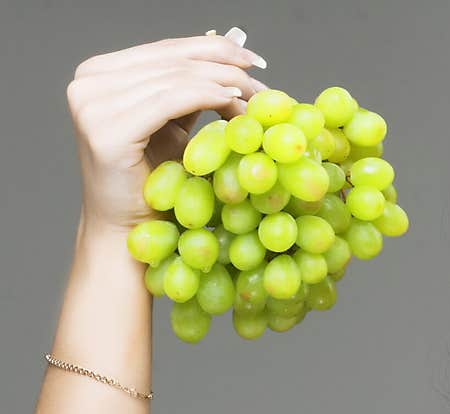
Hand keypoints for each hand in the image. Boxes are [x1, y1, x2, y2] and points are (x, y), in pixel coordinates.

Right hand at [66, 27, 267, 232]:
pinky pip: (171, 100)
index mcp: (98, 74)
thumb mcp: (172, 128)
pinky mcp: (107, 130)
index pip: (165, 49)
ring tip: (255, 97)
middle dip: (224, 66)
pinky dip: (208, 97)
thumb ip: (189, 91)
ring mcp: (92, 104)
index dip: (213, 47)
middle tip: (262, 76)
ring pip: (175, 78)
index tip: (253, 59)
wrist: (129, 232)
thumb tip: (228, 52)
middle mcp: (88, 82)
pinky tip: (235, 103)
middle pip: (172, 60)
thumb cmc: (154, 185)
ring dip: (223, 84)